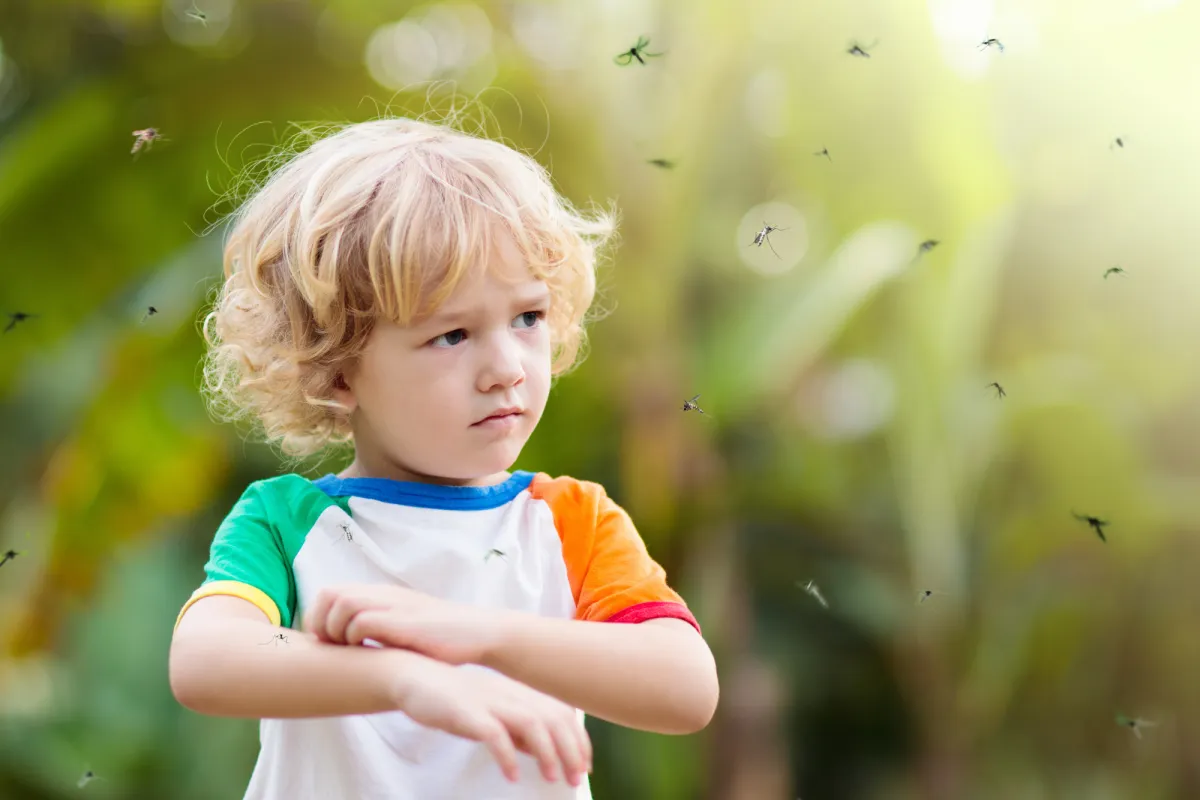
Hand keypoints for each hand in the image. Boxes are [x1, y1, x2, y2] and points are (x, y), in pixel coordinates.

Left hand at [303, 583, 506, 664]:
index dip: (317, 616)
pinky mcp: (404, 622)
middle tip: (329, 647)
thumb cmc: (441, 639)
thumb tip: (349, 646)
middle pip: (330, 594)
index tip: (323, 642)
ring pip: (343, 604)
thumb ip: (378, 629)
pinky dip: (356, 637)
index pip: (330, 592)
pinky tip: (367, 653)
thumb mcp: (403, 628)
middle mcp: (383, 595)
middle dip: (319, 622)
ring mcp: (394, 605)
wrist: (479, 633)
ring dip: (336, 630)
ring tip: (347, 650)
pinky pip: (364, 622)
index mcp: (380, 595)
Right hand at [390, 655, 591, 785]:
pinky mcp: (467, 711)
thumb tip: (541, 752)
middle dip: (570, 749)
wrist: (413, 677)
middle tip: (576, 778)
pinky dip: (506, 754)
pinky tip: (511, 775)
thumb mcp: (493, 715)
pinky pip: (493, 733)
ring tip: (552, 777)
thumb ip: (517, 731)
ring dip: (546, 752)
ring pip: (531, 722)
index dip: (577, 740)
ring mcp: (490, 701)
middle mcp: (510, 694)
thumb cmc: (454, 700)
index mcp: (518, 694)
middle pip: (552, 718)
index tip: (584, 765)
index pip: (560, 713)